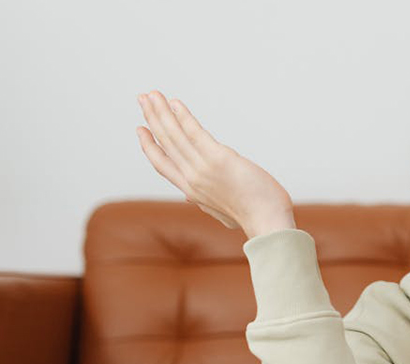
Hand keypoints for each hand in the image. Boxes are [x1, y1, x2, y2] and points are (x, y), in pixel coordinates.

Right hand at [135, 90, 294, 238]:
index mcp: (192, 191)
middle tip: (142, 99)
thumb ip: (204, 202)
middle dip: (152, 119)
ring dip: (160, 112)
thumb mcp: (222, 213)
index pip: (163, 164)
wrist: (268, 223)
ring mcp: (203, 169)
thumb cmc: (253, 218)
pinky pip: (194, 133)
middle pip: (165, 144)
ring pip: (174, 135)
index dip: (150, 146)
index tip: (141, 129)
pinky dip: (183, 117)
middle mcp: (192, 179)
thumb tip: (188, 198)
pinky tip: (175, 103)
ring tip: (151, 94)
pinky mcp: (218, 159)